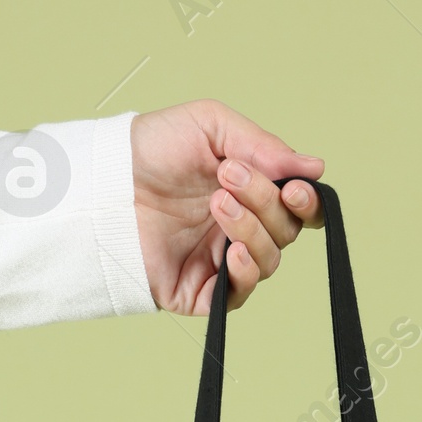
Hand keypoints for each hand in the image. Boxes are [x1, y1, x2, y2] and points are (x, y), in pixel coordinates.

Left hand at [129, 99, 324, 314]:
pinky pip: (239, 295)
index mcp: (250, 192)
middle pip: (286, 231)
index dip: (307, 202)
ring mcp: (221, 261)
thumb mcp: (211, 126)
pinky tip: (233, 252)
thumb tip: (315, 168)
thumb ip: (264, 145)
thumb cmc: (152, 149)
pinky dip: (245, 274)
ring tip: (217, 204)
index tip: (295, 188)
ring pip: (268, 260)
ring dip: (251, 230)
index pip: (298, 208)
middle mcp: (240, 228)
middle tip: (228, 179)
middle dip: (266, 203)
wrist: (105, 181)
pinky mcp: (200, 291)